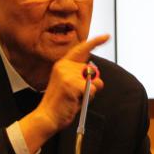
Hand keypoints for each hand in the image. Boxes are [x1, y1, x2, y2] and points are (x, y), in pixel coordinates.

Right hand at [19, 35, 107, 152]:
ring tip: (75, 98)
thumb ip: (82, 78)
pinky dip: (89, 97)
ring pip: (93, 80)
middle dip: (92, 83)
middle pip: (91, 70)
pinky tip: (76, 101)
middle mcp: (63, 66)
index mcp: (62, 64)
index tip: (106, 36)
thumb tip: (97, 79)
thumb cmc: (60, 103)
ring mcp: (66, 74)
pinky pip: (92, 89)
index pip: (81, 49)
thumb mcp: (71, 85)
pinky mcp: (70, 84)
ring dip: (90, 92)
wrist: (47, 117)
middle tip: (78, 94)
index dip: (95, 42)